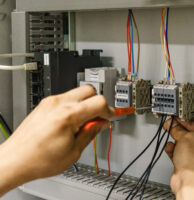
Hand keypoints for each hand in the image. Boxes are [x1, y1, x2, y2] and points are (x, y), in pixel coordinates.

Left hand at [0, 85, 114, 195]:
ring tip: (84, 123)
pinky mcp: (45, 104)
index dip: (109, 111)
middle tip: (98, 119)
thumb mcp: (74, 151)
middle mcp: (58, 103)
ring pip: (78, 92)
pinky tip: (73, 121)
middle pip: (90, 90)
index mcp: (69, 115)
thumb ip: (91, 133)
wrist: (15, 160)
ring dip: (86, 104)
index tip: (111, 117)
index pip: (99, 102)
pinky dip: (75, 105)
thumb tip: (102, 123)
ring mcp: (50, 102)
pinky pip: (66, 97)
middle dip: (98, 103)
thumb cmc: (39, 159)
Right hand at [163, 118, 193, 199]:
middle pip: (191, 136)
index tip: (178, 118)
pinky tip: (170, 148)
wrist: (188, 182)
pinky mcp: (187, 165)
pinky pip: (178, 153)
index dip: (188, 121)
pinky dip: (173, 150)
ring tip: (170, 135)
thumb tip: (173, 124)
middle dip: (180, 130)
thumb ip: (179, 129)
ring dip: (175, 140)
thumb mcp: (187, 138)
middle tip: (172, 124)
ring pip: (184, 145)